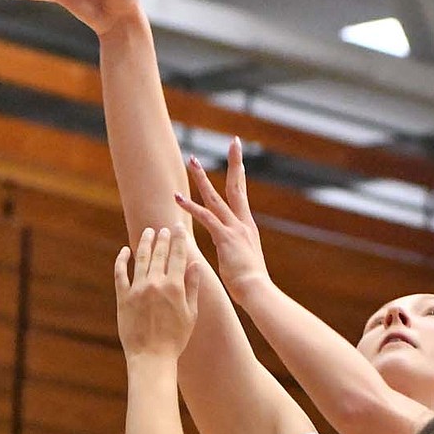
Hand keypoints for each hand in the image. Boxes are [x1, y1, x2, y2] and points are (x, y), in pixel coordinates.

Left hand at [115, 227, 199, 360]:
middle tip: (163, 228)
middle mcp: (155, 283)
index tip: (177, 226)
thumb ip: (192, 287)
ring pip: (140, 259)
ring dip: (144, 243)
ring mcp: (137, 289)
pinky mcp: (123, 297)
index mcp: (175, 287)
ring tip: (148, 233)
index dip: (178, 238)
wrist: (151, 357)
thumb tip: (194, 264)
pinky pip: (120, 274)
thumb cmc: (176, 339)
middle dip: (162, 238)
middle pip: (159, 254)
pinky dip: (122, 260)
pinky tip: (124, 251)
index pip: (177, 255)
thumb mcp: (191, 313)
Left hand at [175, 138, 269, 303]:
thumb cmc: (250, 284)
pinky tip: (177, 197)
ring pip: (216, 197)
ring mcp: (234, 229)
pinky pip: (204, 217)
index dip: (240, 176)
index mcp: (247, 228)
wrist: (257, 291)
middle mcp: (243, 223)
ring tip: (192, 160)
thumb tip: (232, 254)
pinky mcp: (225, 237)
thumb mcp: (243, 263)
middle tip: (234, 142)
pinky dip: (189, 206)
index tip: (240, 160)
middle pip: (237, 187)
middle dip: (235, 163)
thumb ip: (236, 253)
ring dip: (202, 178)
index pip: (242, 196)